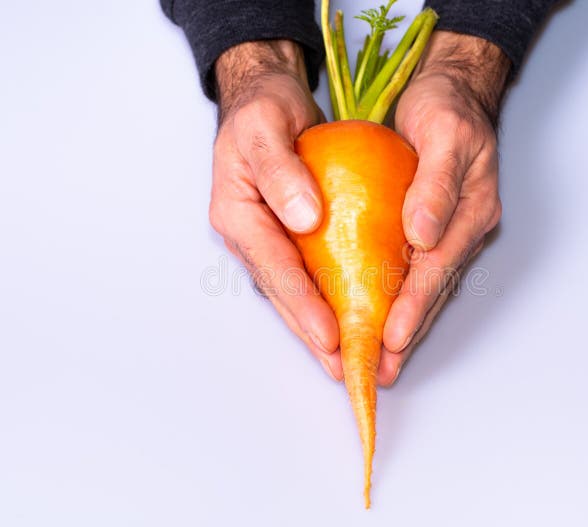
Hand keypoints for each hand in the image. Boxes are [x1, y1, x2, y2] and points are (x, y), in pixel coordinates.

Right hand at [209, 40, 342, 380]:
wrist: (265, 99)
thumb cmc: (262, 110)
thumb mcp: (266, 128)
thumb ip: (280, 171)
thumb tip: (305, 219)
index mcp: (236, 213)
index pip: (273, 265)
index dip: (302, 302)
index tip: (329, 333)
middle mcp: (248, 234)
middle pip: (282, 291)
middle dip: (311, 331)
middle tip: (342, 366)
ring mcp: (266, 239)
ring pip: (294, 290)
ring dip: (318, 324)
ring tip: (346, 359)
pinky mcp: (287, 236)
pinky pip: (307, 272)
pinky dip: (327, 296)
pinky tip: (351, 315)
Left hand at [378, 31, 510, 385]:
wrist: (451, 92)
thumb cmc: (447, 108)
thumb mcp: (444, 135)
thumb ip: (436, 185)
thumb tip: (425, 235)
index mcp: (472, 209)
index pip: (439, 266)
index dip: (415, 303)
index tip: (393, 336)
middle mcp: (465, 228)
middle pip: (435, 289)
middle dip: (410, 331)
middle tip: (383, 369)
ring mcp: (452, 232)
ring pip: (428, 287)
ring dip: (406, 325)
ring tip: (383, 361)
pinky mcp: (434, 229)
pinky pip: (417, 271)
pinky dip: (400, 298)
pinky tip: (382, 318)